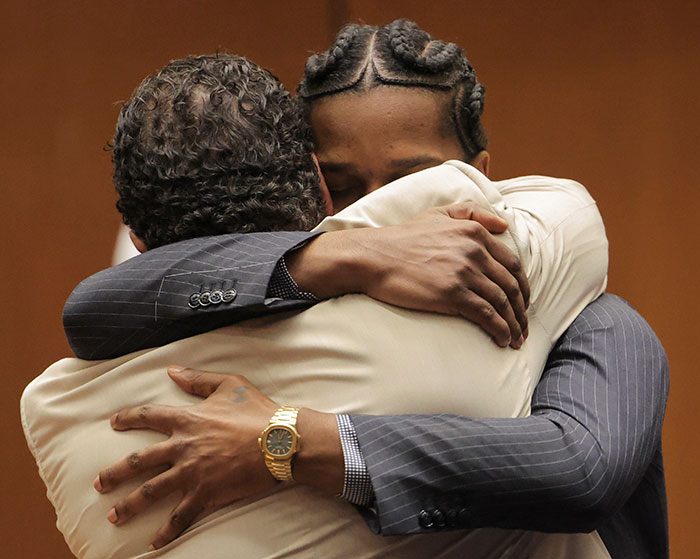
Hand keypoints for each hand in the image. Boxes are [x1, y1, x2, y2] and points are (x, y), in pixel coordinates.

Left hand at [94, 367, 279, 550]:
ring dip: (129, 505)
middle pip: (139, 461)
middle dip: (115, 473)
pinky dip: (166, 532)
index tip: (114, 422)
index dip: (128, 418)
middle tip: (99, 482)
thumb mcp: (230, 384)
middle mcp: (183, 447)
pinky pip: (180, 517)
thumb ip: (198, 379)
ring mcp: (192, 473)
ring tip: (113, 517)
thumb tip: (172, 371)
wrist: (280, 441)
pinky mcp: (206, 493)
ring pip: (151, 491)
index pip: (149, 416)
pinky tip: (154, 544)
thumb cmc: (258, 411)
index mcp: (187, 419)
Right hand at [288, 202, 529, 347]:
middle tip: (523, 327)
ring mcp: (464, 273)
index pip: (512, 263)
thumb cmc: (402, 237)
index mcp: (474, 232)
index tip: (523, 302)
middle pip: (511, 285)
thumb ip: (471, 212)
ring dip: (514, 324)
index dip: (523, 286)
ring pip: (502, 302)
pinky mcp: (452, 294)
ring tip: (515, 339)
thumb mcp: (437, 214)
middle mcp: (474, 251)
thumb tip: (504, 224)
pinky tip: (502, 340)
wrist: (374, 257)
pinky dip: (500, 329)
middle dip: (522, 310)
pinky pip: (487, 315)